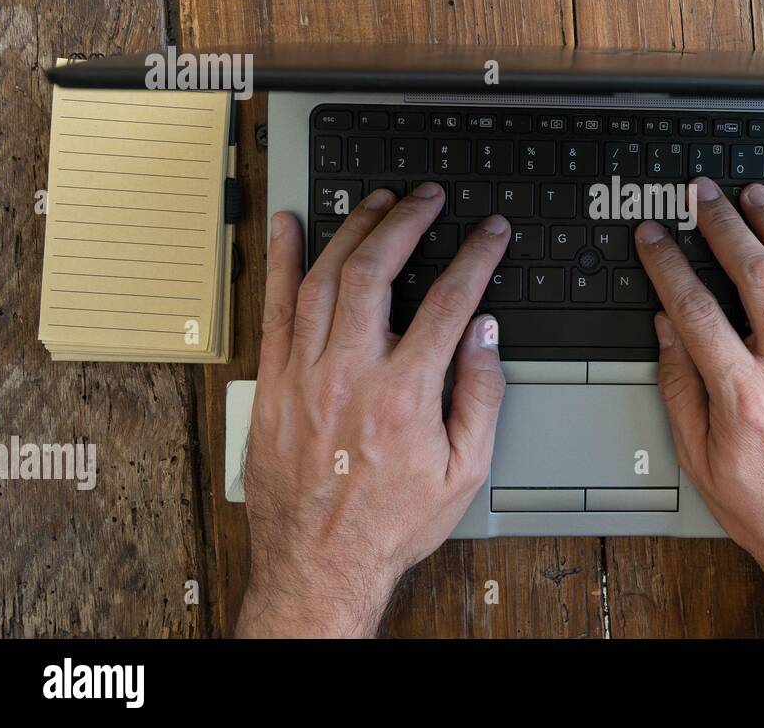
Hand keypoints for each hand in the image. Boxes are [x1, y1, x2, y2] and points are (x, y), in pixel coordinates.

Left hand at [236, 183, 509, 637]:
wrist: (320, 565)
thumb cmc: (391, 522)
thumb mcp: (464, 471)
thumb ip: (480, 396)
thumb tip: (483, 334)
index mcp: (405, 394)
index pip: (449, 301)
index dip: (475, 256)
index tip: (489, 232)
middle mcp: (351, 374)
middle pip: (378, 271)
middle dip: (407, 221)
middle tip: (427, 198)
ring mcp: (304, 374)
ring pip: (325, 278)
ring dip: (354, 229)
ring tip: (379, 202)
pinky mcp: (274, 382)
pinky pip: (275, 308)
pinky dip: (283, 262)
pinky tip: (293, 227)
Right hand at [636, 177, 763, 637]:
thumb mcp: (701, 461)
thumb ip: (681, 389)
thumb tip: (667, 330)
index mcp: (742, 395)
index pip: (694, 308)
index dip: (667, 264)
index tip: (653, 237)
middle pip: (755, 274)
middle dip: (723, 224)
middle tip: (704, 195)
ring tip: (756, 196)